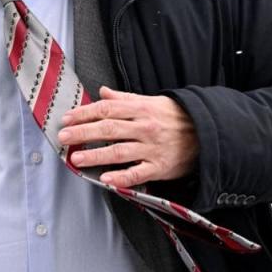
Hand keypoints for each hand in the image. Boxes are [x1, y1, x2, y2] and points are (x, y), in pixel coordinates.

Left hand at [57, 86, 198, 187]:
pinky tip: (106, 180)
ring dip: (96, 155)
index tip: (67, 118)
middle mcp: (144, 127)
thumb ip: (125, 98)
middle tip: (64, 138)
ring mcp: (152, 148)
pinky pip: (138, 174)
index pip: (107, 109)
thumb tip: (102, 91)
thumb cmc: (176, 117)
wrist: (207, 133)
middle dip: (83, 133)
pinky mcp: (160, 167)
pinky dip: (121, 178)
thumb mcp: (151, 101)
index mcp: (141, 109)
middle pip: (108, 129)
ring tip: (77, 158)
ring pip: (119, 152)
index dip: (84, 113)